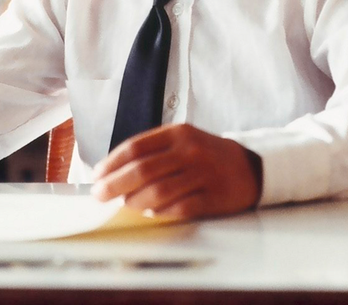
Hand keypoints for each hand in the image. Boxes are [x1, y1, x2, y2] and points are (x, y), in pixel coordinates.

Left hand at [91, 123, 261, 219]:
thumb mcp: (183, 141)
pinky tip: (151, 213)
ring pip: (158, 191)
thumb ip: (152, 151)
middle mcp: (190, 151)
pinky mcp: (213, 197)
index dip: (112, 163)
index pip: (136, 147)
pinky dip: (160, 213)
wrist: (250, 167)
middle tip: (100, 195)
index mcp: (179, 134)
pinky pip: (179, 208)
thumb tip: (112, 173)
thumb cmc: (207, 155)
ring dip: (134, 202)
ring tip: (125, 205)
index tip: (97, 176)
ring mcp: (203, 174)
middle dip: (114, 185)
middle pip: (142, 170)